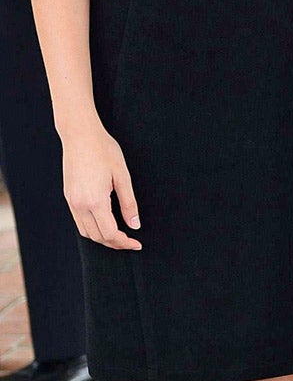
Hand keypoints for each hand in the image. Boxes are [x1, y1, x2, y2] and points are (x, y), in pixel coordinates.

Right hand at [62, 120, 139, 249]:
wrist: (80, 136)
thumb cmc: (104, 152)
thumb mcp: (123, 177)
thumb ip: (129, 203)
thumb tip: (135, 225)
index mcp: (95, 201)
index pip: (110, 233)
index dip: (124, 242)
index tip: (137, 244)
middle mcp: (79, 205)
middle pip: (97, 236)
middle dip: (114, 243)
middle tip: (131, 242)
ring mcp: (71, 201)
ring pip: (85, 231)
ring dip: (102, 237)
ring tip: (120, 236)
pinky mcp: (68, 196)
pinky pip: (78, 221)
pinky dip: (92, 228)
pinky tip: (105, 223)